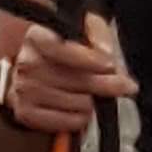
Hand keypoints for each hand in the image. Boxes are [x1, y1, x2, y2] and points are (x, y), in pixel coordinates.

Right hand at [0, 23, 131, 136]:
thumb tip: (106, 52)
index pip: (63, 50)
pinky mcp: (27, 114)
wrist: (29, 74)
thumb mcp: (79, 30)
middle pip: (78, 80)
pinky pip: (70, 121)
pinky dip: (82, 118)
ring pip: (80, 103)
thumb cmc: (60, 52)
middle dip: (107, 84)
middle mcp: (27, 64)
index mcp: (36, 37)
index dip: (90, 59)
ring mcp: (25, 91)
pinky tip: (82, 109)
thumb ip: (97, 33)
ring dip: (94, 101)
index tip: (110, 65)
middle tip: (126, 86)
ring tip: (93, 95)